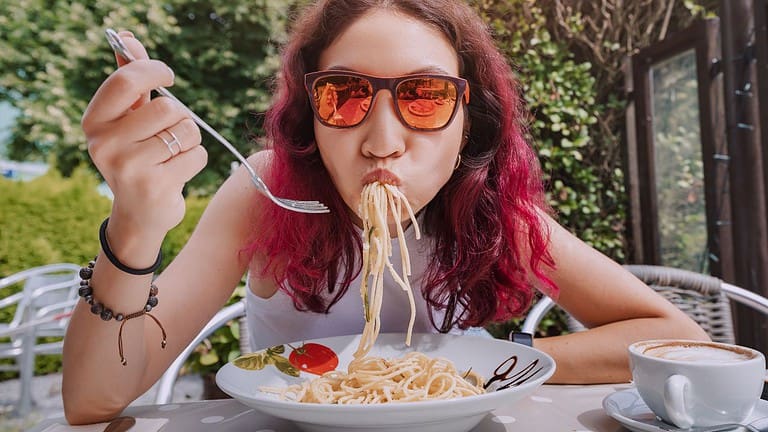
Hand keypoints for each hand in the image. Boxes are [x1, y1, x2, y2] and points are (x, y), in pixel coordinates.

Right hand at [82, 31, 206, 250]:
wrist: (139, 214)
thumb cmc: (136, 155)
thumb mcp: (128, 118)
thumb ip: (130, 79)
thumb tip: (127, 37)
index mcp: (94, 122)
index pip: (126, 81)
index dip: (154, 70)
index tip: (168, 77)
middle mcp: (104, 144)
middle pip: (166, 107)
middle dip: (179, 116)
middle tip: (169, 132)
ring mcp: (128, 167)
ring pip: (185, 130)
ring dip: (189, 139)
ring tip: (173, 154)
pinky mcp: (155, 187)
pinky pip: (197, 155)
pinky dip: (196, 160)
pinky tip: (178, 172)